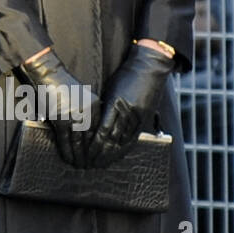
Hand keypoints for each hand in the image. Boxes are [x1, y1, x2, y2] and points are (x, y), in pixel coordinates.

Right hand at [21, 47, 100, 166]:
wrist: (48, 74)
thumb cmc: (63, 87)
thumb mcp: (81, 99)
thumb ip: (85, 115)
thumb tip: (86, 137)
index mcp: (95, 105)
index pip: (99, 130)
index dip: (98, 145)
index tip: (97, 156)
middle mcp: (87, 111)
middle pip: (91, 138)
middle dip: (89, 154)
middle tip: (89, 165)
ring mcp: (74, 115)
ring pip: (79, 142)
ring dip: (78, 156)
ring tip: (79, 166)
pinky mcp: (61, 119)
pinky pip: (65, 140)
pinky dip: (66, 151)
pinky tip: (68, 159)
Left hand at [86, 43, 172, 167]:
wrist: (149, 68)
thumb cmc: (125, 76)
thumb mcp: (110, 89)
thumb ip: (102, 107)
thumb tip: (89, 124)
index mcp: (115, 103)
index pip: (102, 130)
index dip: (93, 145)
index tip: (84, 154)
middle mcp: (127, 112)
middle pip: (111, 139)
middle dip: (99, 154)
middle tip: (89, 164)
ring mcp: (138, 117)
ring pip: (122, 141)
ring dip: (110, 155)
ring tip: (100, 164)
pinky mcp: (144, 119)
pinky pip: (133, 138)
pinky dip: (124, 149)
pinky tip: (117, 156)